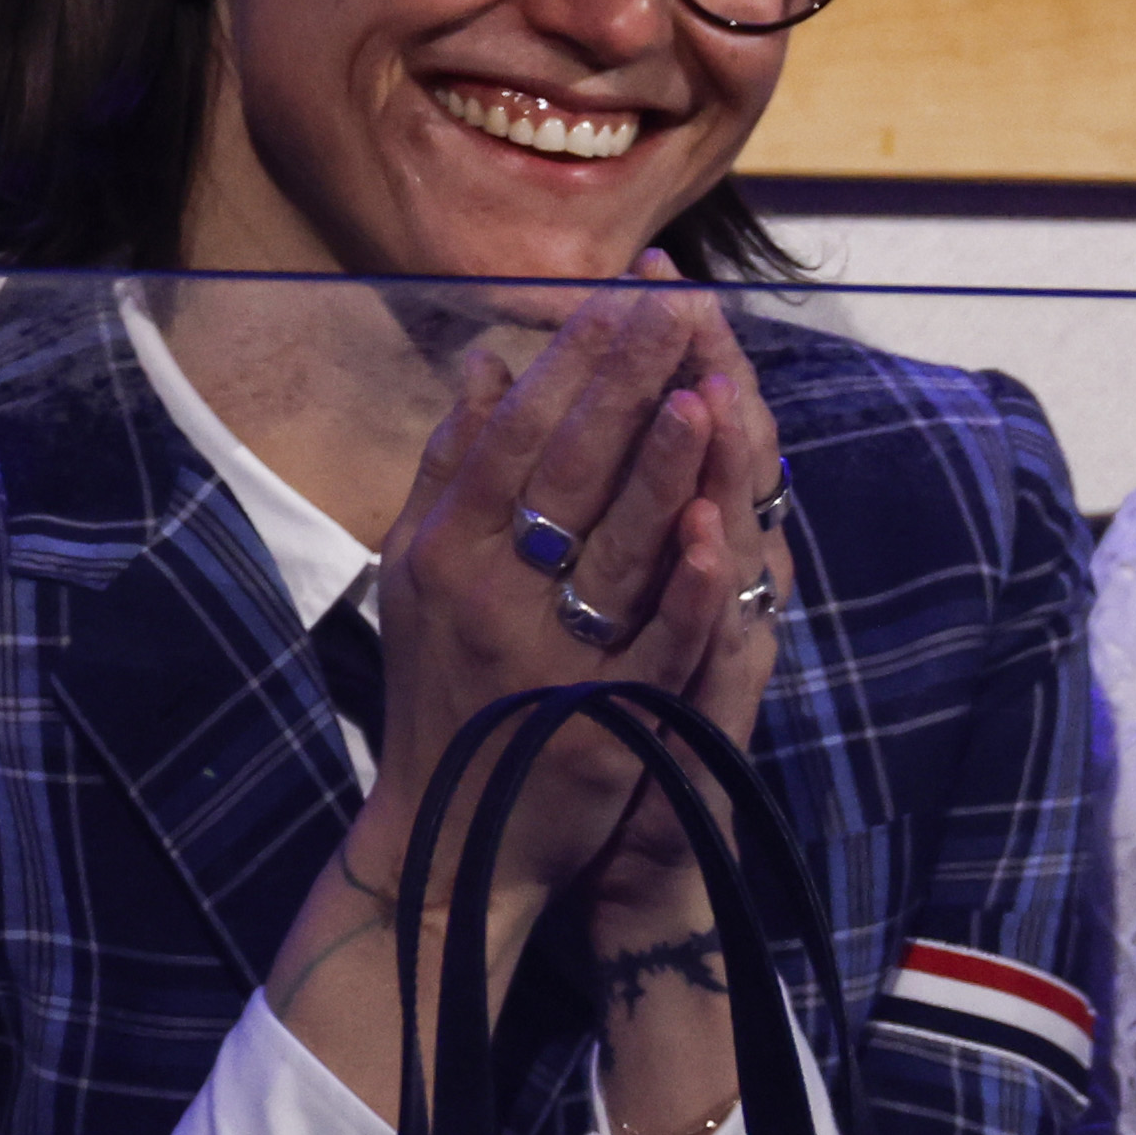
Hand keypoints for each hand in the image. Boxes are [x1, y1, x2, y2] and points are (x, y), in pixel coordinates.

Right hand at [265, 273, 763, 1126]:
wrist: (449, 840)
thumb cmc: (440, 690)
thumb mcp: (417, 573)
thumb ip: (449, 468)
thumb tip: (484, 364)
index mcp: (445, 550)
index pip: (514, 433)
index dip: (569, 362)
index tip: (616, 294)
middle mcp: (489, 595)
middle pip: (566, 470)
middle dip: (625, 382)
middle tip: (676, 306)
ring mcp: (547, 657)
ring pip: (612, 548)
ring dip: (659, 469)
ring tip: (699, 391)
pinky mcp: (602, 719)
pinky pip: (651, 644)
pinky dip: (684, 587)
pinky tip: (718, 531)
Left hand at [572, 286, 791, 927]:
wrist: (611, 853)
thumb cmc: (583, 716)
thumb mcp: (563, 584)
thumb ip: (547, 484)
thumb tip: (495, 374)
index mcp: (677, 546)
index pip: (687, 427)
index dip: (677, 356)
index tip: (656, 275)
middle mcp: (711, 589)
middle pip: (721, 464)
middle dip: (703, 381)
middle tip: (694, 301)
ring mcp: (717, 650)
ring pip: (736, 540)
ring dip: (726, 466)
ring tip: (713, 386)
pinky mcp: (709, 717)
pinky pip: (724, 642)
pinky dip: (720, 586)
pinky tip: (717, 532)